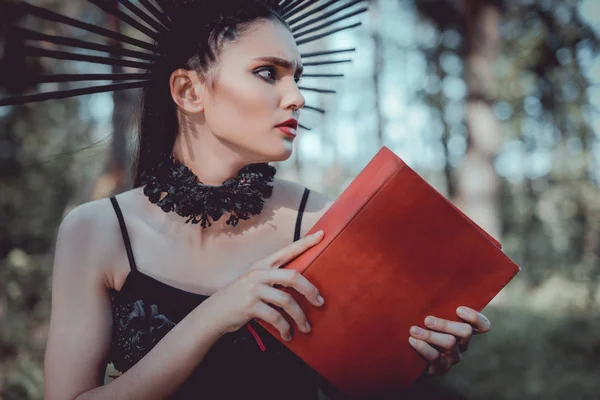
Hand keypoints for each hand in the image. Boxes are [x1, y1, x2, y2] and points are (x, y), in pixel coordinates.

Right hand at [206, 230, 325, 340]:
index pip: (287, 250)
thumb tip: (301, 285)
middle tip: (320, 302)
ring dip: (300, 317)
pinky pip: (276, 318)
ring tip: (306, 327)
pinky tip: (288, 335)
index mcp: (263, 264)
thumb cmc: (241, 297)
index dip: (305, 243)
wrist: (215, 313)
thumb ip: (273, 278)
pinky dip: (285, 328)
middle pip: (293, 277)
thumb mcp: (254, 281)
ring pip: (287, 301)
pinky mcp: (249, 306)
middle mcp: (259, 273)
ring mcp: (254, 289)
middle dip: (310, 290)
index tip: (322, 235)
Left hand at [408, 306, 490, 376]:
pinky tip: (412, 340)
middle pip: (465, 332)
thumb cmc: (420, 326)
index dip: (475, 318)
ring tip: (413, 330)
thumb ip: (433, 303)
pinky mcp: (440, 368)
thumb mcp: (428, 314)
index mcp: (463, 329)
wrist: (409, 355)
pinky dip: (423, 347)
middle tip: (427, 320)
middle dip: (446, 324)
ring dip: (430, 335)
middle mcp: (461, 343)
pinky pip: (435, 358)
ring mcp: (452, 357)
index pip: (482, 325)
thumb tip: (424, 282)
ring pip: (450, 344)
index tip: (458, 309)